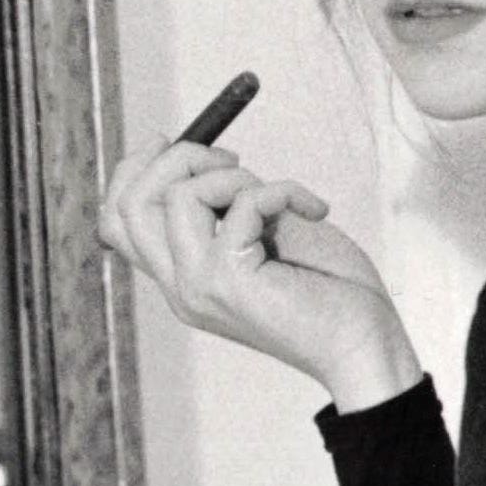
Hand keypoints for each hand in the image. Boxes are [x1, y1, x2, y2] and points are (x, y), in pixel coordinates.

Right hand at [99, 136, 420, 401]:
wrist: (367, 344)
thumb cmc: (331, 291)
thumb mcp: (268, 232)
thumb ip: (231, 204)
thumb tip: (201, 154)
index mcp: (184, 278)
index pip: (119, 220)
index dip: (135, 169)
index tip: (173, 140)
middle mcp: (180, 288)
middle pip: (127, 205)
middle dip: (177, 156)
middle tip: (234, 159)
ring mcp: (199, 287)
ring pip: (176, 196)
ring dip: (233, 173)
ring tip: (281, 196)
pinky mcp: (230, 281)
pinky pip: (242, 203)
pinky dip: (282, 190)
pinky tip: (315, 210)